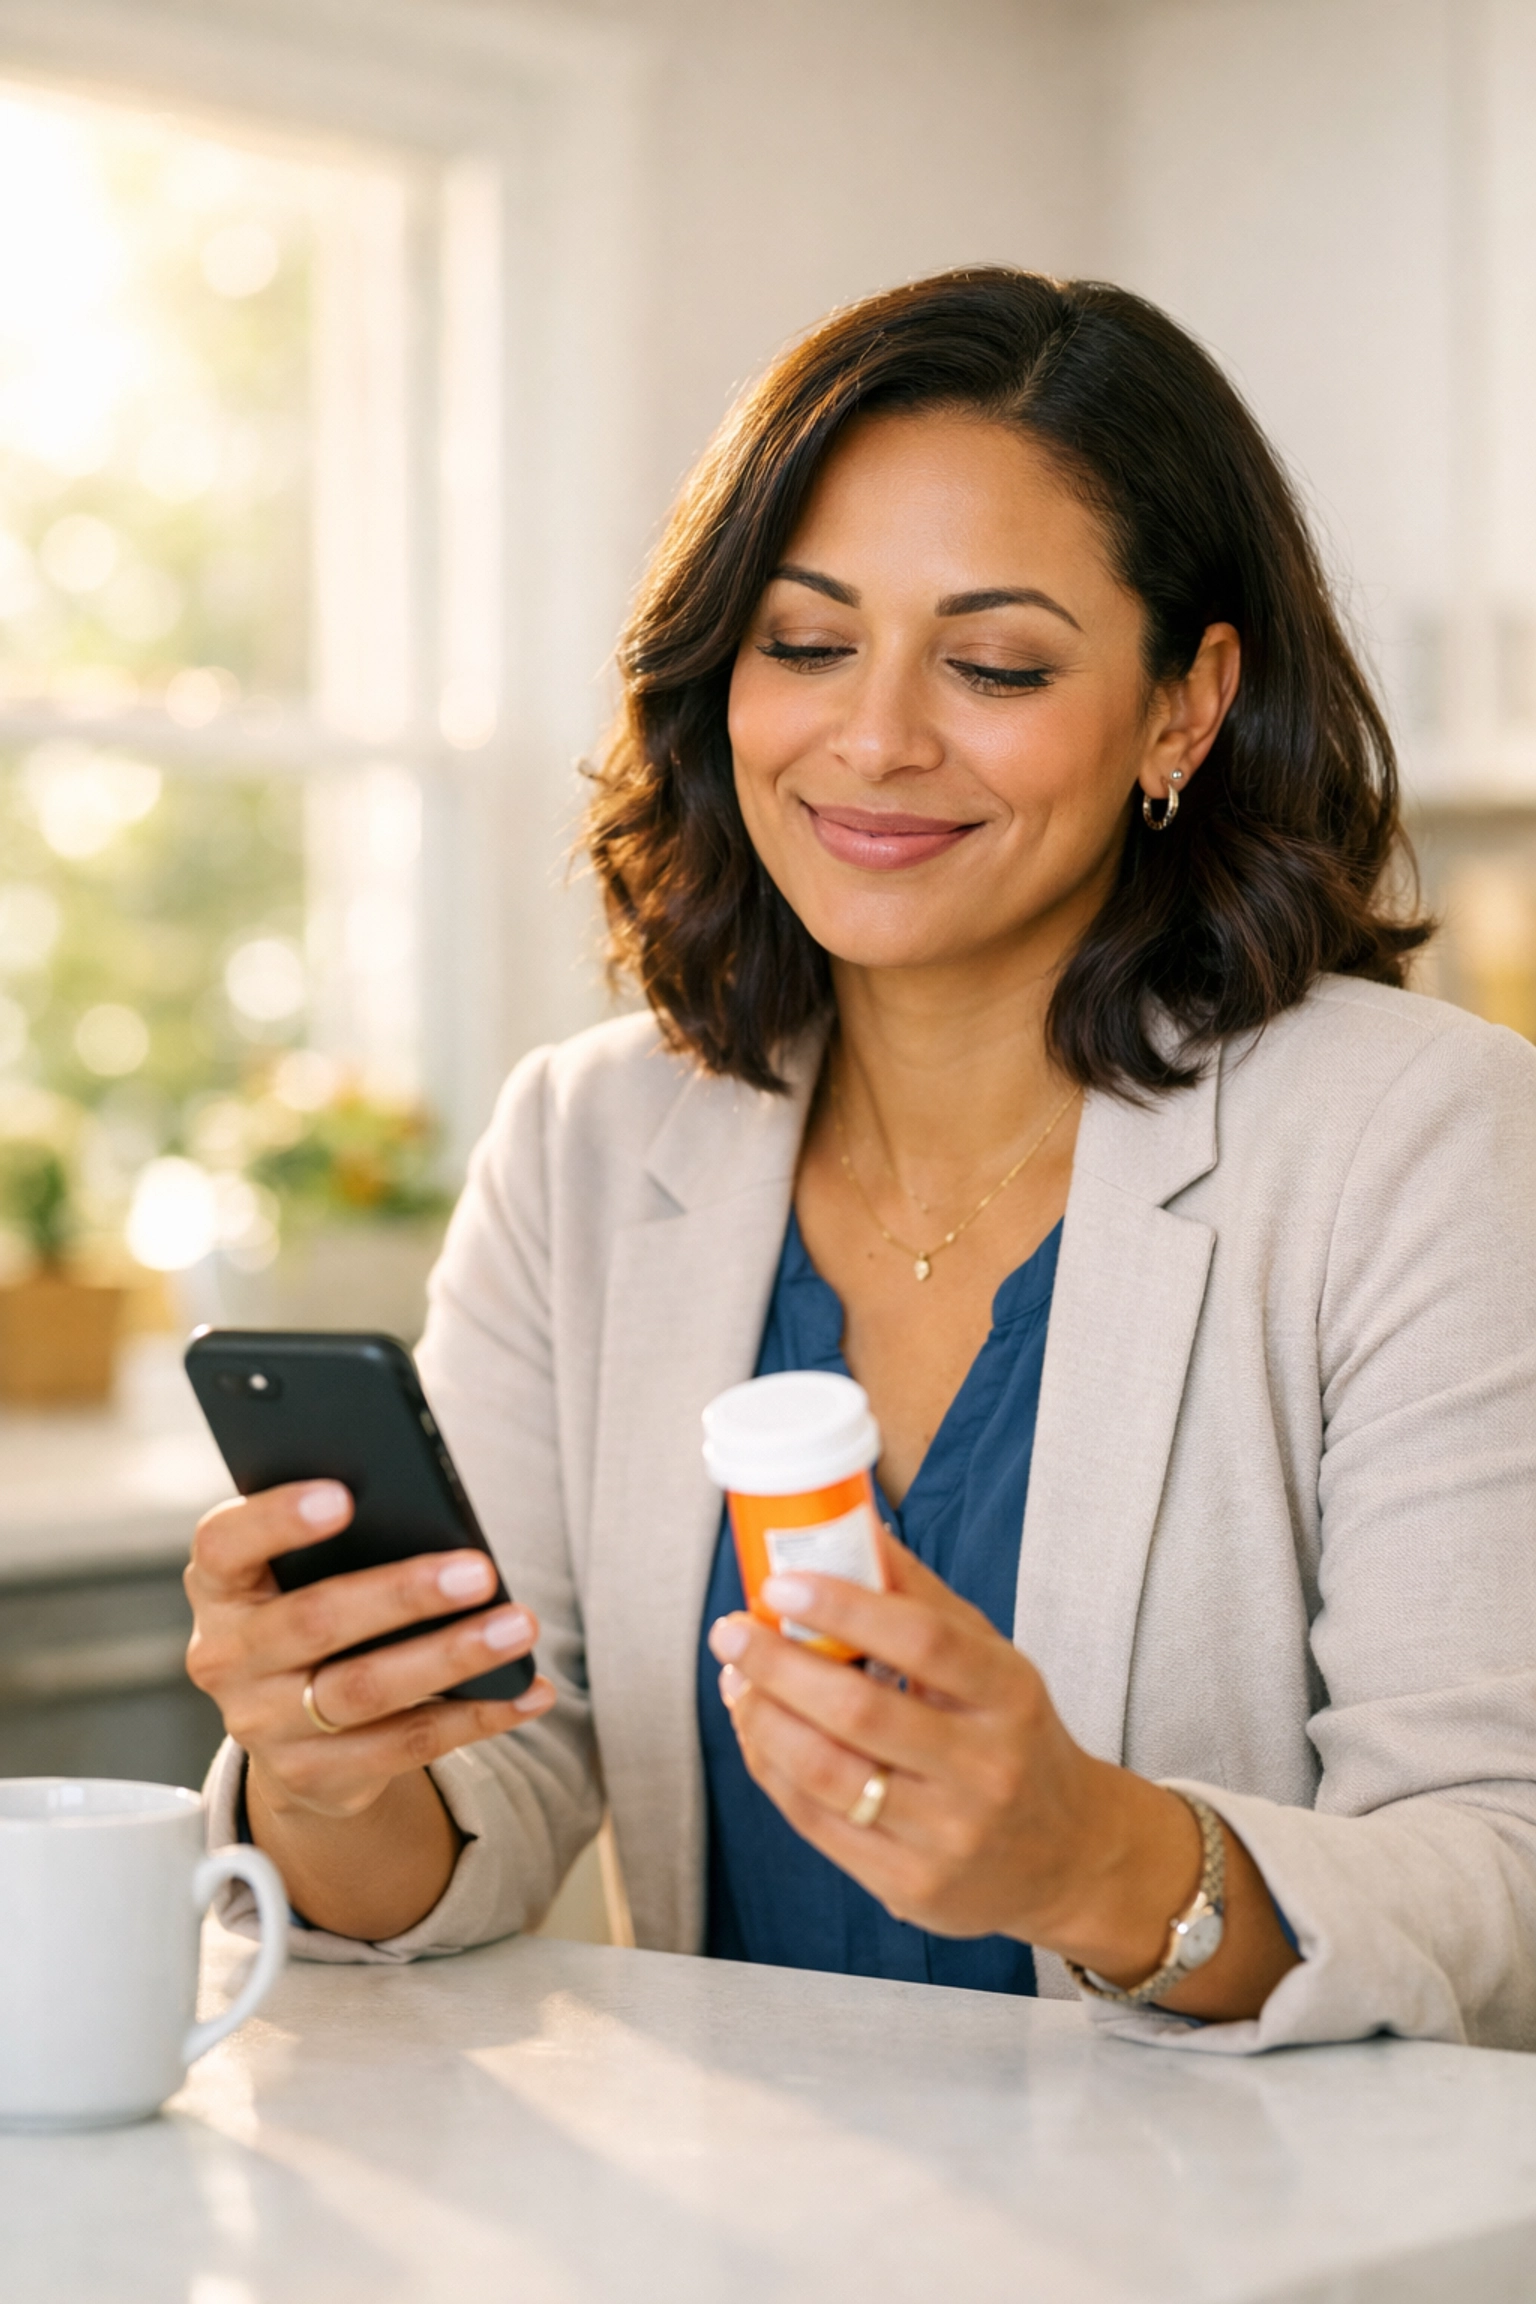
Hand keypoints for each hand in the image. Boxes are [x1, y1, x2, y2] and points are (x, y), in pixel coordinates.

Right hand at [185, 1478, 553, 1823]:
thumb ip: (341, 1542)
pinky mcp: (312, 1776)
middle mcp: (226, 1658)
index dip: (277, 1518)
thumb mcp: (299, 1572)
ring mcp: (264, 1724)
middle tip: (480, 1571)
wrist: (288, 1729)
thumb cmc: (312, 1610)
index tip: (344, 1495)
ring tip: (518, 1627)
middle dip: (403, 1595)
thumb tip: (432, 1518)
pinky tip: (527, 1692)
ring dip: (452, 1657)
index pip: (224, 1544)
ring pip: (365, 1690)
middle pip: (314, 1620)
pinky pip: (405, 1745)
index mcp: (219, 1586)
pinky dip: (476, 1716)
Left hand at [708, 1535, 1297, 2017]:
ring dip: (762, 1719)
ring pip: (826, 1773)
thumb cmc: (1014, 1737)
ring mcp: (946, 1835)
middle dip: (777, 1665)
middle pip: (858, 1711)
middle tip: (731, 1631)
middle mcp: (983, 1769)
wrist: (1065, 1855)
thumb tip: (854, 1524)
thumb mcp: (992, 1662)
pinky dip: (773, 1770)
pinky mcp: (909, 1885)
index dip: (844, 1607)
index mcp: (1008, 1696)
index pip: (922, 1641)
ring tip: (735, 1681)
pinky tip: (758, 1733)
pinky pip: (817, 1823)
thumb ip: (921, 1599)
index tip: (782, 1584)